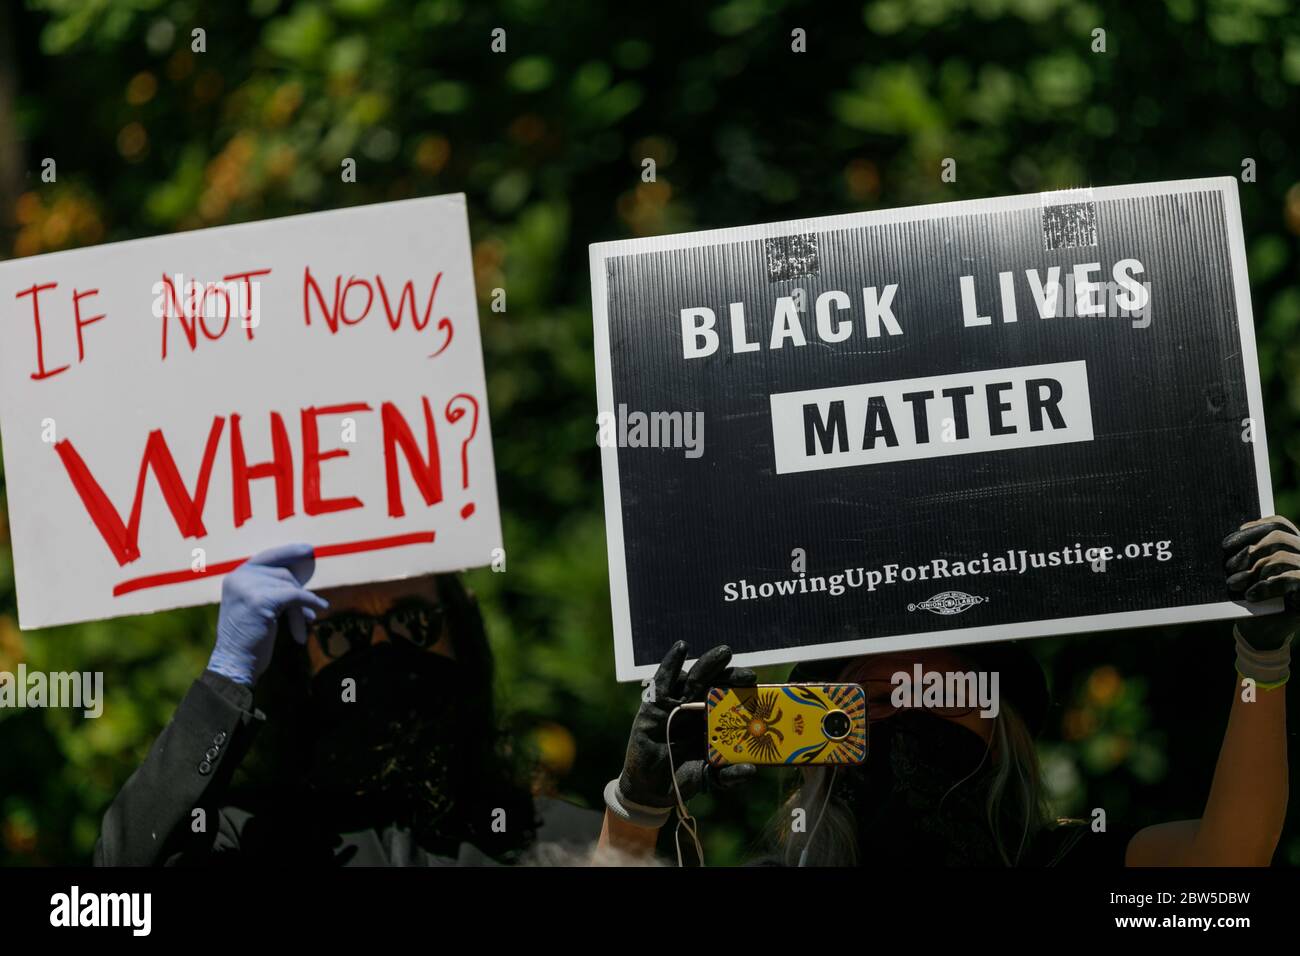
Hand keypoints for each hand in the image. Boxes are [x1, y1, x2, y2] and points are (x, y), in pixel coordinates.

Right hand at [208, 543, 328, 685]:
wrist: (234, 663)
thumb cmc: (248, 640)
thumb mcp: (253, 607)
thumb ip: (268, 589)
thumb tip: (299, 583)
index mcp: (235, 577)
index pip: (265, 557)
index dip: (288, 552)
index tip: (308, 549)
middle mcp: (238, 578)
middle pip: (283, 574)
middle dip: (298, 594)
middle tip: (309, 614)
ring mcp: (247, 587)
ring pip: (290, 587)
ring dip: (301, 607)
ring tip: (304, 624)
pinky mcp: (260, 599)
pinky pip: (295, 595)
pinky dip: (310, 603)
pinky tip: (318, 611)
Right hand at [617, 641, 757, 808]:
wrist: (651, 789)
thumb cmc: (682, 778)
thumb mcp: (710, 777)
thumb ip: (729, 775)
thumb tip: (751, 770)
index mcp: (709, 721)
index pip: (727, 698)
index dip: (741, 690)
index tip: (756, 684)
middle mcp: (694, 708)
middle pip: (713, 684)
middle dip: (730, 674)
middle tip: (749, 672)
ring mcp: (674, 705)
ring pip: (693, 678)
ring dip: (707, 663)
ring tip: (724, 653)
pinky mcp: (653, 705)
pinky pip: (662, 681)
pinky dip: (671, 663)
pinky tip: (680, 648)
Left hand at [1223, 515, 1299, 650]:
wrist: (1268, 631)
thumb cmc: (1257, 597)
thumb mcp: (1251, 573)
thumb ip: (1249, 555)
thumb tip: (1230, 541)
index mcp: (1295, 544)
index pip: (1279, 524)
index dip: (1252, 529)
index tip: (1228, 543)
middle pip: (1277, 537)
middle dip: (1248, 551)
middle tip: (1228, 567)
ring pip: (1280, 557)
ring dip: (1252, 570)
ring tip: (1233, 584)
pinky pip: (1290, 578)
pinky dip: (1265, 586)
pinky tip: (1250, 595)